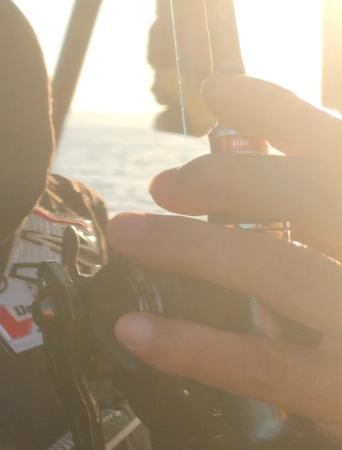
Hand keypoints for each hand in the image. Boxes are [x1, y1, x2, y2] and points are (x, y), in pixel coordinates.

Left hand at [108, 74, 341, 440]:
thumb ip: (338, 217)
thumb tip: (287, 172)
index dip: (282, 112)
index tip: (219, 87)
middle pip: (310, 193)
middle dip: (225, 177)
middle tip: (165, 183)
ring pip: (273, 265)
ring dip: (187, 246)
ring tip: (128, 234)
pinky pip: (266, 363)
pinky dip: (195, 346)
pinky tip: (138, 334)